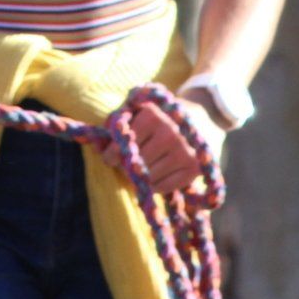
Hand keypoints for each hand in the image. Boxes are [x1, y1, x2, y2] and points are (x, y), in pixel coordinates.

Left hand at [101, 97, 225, 191]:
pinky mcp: (195, 168)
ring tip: (142, 169)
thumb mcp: (136, 111)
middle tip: (126, 165)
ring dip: (141, 178)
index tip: (109, 158)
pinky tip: (155, 175)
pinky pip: (164, 187)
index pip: (123, 144)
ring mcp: (184, 151)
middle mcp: (170, 132)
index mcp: (152, 115)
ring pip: (149, 178)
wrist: (201, 116)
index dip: (112, 154)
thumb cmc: (159, 116)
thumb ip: (116, 125)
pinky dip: (154, 186)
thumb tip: (98, 146)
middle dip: (126, 167)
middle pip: (136, 163)